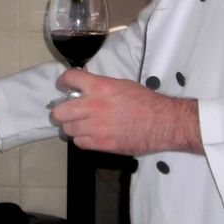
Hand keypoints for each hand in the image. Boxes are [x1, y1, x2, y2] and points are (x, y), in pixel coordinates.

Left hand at [50, 69, 203, 155]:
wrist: (163, 123)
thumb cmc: (145, 102)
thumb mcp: (121, 85)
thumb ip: (99, 86)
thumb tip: (84, 88)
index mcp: (100, 87)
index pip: (70, 79)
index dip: (64, 82)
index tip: (64, 86)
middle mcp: (94, 106)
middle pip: (60, 111)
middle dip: (61, 111)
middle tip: (68, 111)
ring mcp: (96, 127)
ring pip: (68, 129)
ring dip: (73, 126)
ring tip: (82, 125)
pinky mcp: (102, 144)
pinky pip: (79, 142)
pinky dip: (82, 139)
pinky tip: (91, 135)